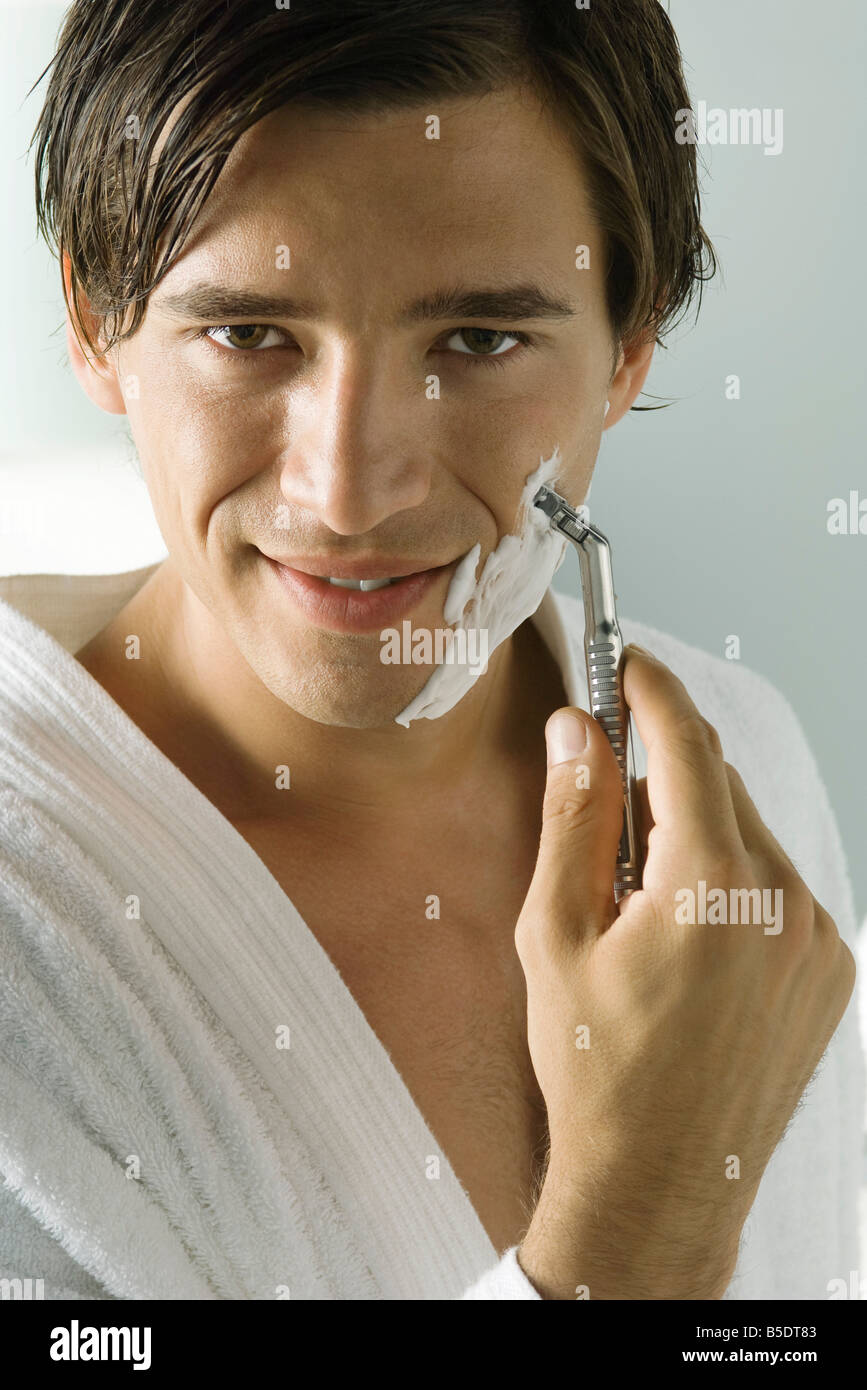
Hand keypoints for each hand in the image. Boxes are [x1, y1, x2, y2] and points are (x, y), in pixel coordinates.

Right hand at [515, 645, 855, 1299]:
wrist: (661, 1181)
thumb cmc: (595, 1065)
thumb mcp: (554, 933)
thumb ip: (573, 818)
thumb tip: (579, 732)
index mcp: (712, 884)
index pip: (687, 744)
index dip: (651, 688)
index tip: (625, 657)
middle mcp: (785, 900)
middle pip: (719, 785)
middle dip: (662, 770)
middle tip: (605, 786)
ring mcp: (819, 938)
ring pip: (751, 834)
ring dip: (696, 831)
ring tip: (639, 896)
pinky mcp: (832, 970)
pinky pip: (780, 886)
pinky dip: (734, 879)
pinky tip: (686, 932)